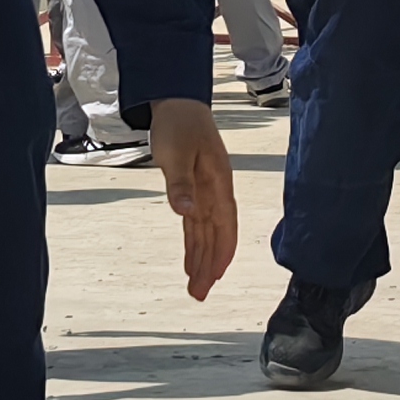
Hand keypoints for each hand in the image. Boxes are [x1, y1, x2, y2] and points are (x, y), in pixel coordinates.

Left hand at [150, 99, 236, 300]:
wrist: (178, 104)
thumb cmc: (179, 125)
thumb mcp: (176, 153)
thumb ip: (180, 184)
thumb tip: (187, 213)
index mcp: (217, 184)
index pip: (224, 225)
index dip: (221, 252)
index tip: (215, 277)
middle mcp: (216, 192)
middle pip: (217, 235)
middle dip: (210, 265)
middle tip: (200, 295)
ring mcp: (206, 193)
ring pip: (206, 233)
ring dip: (202, 259)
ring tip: (197, 288)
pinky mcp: (194, 192)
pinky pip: (196, 224)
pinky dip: (194, 243)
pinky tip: (192, 261)